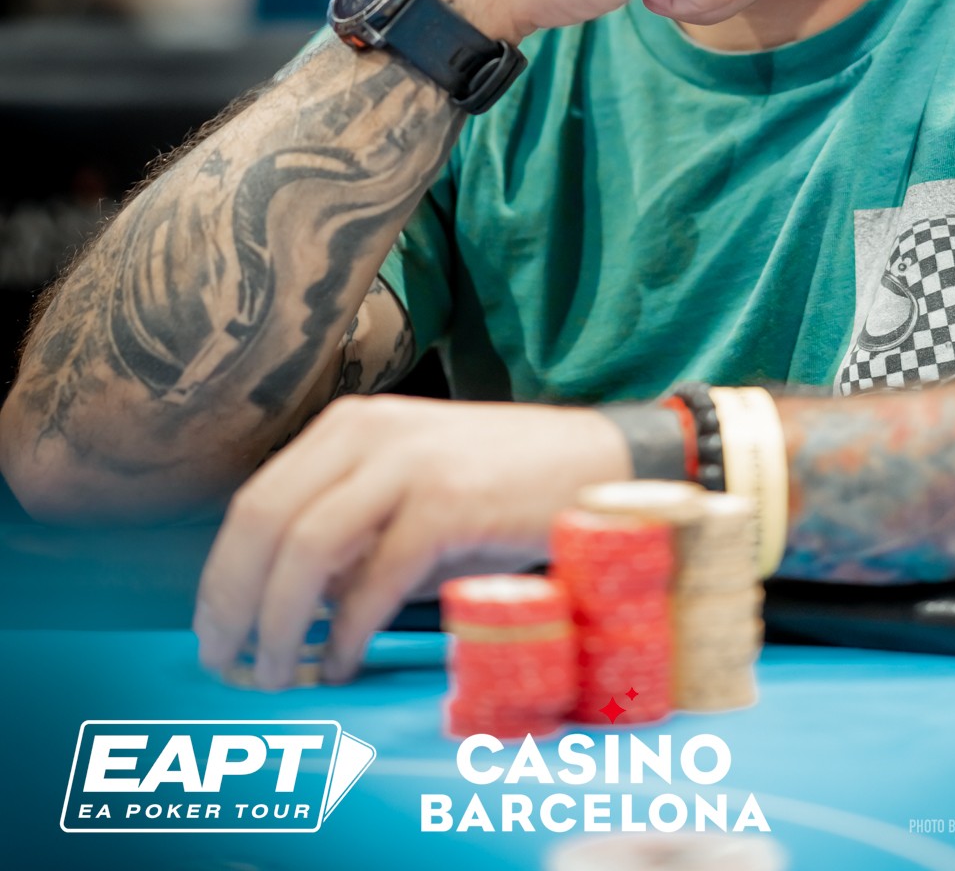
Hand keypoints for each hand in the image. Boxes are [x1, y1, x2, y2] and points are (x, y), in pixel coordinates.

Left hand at [193, 396, 628, 688]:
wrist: (599, 466)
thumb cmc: (504, 489)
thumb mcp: (411, 489)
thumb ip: (352, 529)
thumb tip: (286, 606)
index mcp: (352, 424)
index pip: (256, 500)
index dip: (222, 574)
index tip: (215, 630)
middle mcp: (369, 431)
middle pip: (264, 519)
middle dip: (232, 602)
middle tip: (227, 662)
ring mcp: (409, 463)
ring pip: (306, 547)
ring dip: (278, 623)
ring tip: (275, 672)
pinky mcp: (448, 503)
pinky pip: (373, 578)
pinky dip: (347, 631)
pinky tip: (344, 661)